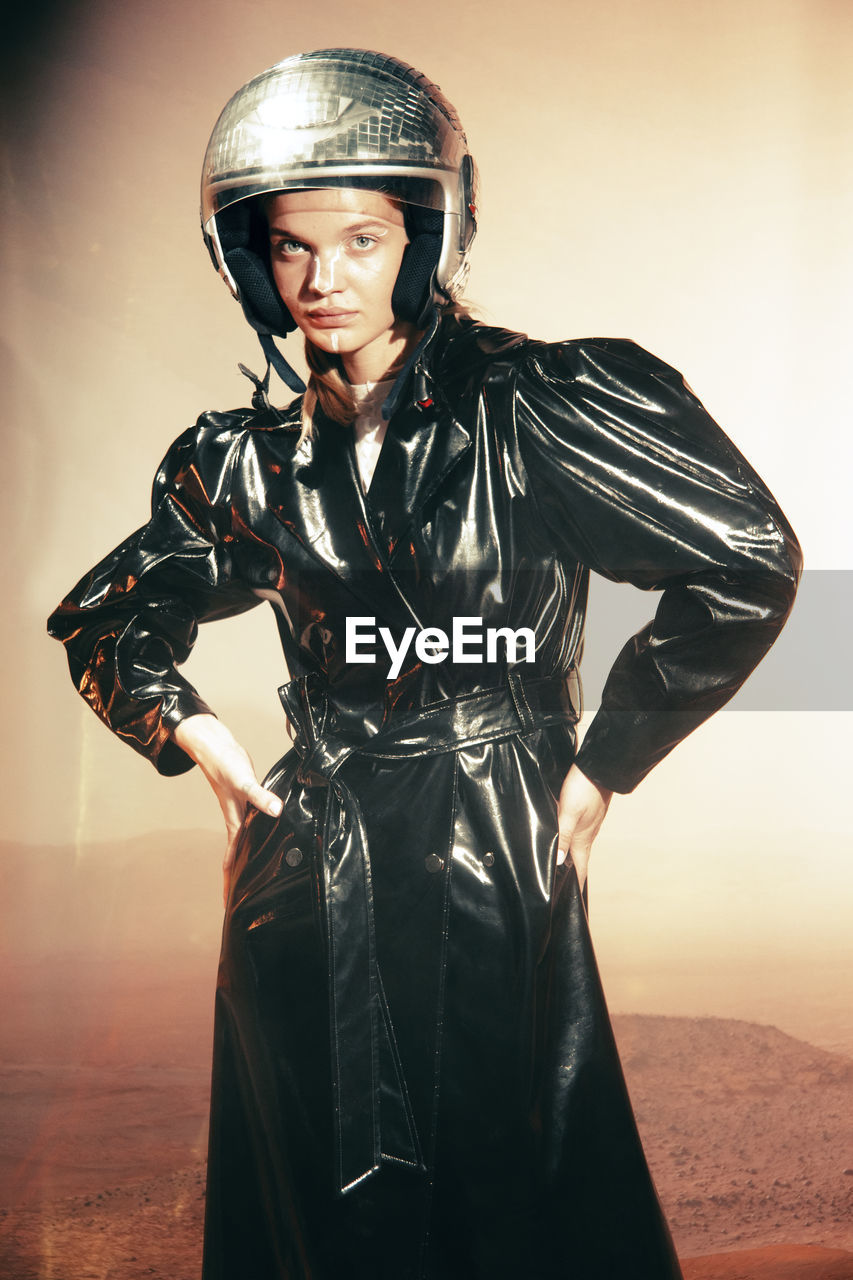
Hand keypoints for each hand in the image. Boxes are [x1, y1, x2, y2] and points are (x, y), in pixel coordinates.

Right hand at [172, 713, 281, 904]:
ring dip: (250, 858)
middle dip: (240, 879)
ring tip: (258, 876)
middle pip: (238, 857)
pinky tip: (274, 833)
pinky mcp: (251, 800)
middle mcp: (238, 821)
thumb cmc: (225, 764)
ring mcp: (244, 812)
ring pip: (247, 842)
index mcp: (235, 823)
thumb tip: (277, 811)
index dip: (231, 883)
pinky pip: (257, 824)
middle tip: (245, 902)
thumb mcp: (244, 782)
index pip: (231, 861)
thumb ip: (261, 797)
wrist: (216, 746)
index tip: (229, 906)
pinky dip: (263, 832)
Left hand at [556, 764, 612, 890]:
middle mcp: (587, 834)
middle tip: (559, 886)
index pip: (581, 869)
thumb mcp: (568, 813)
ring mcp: (588, 823)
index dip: (576, 884)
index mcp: (584, 839)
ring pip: (576, 845)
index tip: (570, 900)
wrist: (599, 766)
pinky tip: (560, 836)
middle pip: (578, 859)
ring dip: (569, 856)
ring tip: (557, 865)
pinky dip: (568, 839)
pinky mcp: (587, 812)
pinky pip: (576, 831)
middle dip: (570, 873)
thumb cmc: (583, 788)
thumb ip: (563, 837)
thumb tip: (559, 863)